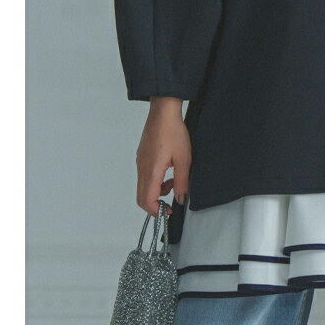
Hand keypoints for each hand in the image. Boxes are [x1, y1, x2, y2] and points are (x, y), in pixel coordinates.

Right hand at [136, 97, 190, 215]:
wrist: (163, 112)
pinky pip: (144, 176)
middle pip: (141, 197)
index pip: (147, 200)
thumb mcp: (184, 159)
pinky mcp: (141, 157)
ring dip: (156, 191)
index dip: (157, 211)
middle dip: (155, 204)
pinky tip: (167, 172)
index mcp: (152, 170)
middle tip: (170, 203)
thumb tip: (180, 198)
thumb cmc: (173, 131)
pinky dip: (154, 181)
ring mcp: (140, 162)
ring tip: (172, 182)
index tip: (169, 211)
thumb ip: (182, 181)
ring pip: (143, 187)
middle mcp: (142, 168)